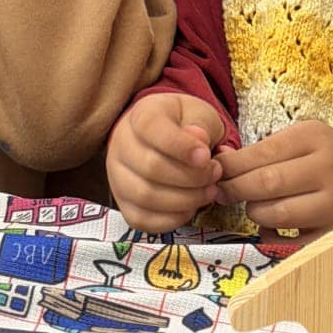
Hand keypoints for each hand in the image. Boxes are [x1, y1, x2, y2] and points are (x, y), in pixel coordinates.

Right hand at [108, 92, 226, 230]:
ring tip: (208, 191)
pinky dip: (171, 218)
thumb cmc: (185, 124)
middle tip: (215, 174)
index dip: (181, 146)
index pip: (150, 128)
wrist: (168, 136)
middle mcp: (121, 146)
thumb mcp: (197, 113)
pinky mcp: (123, 203)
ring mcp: (117, 176)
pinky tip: (191, 207)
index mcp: (140, 116)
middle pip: (150, 167)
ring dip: (185, 199)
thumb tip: (199, 140)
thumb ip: (200, 124)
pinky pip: (140, 219)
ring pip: (145, 196)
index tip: (206, 156)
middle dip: (191, 176)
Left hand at [213, 120, 332, 239]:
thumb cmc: (324, 159)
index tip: (215, 172)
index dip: (231, 166)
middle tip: (222, 193)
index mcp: (316, 138)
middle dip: (236, 189)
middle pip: (266, 183)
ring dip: (254, 212)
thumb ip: (262, 150)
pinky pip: (289, 242)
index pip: (262, 153)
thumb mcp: (300, 141)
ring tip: (255, 206)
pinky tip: (271, 227)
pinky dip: (271, 236)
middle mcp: (329, 169)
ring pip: (276, 214)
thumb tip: (221, 162)